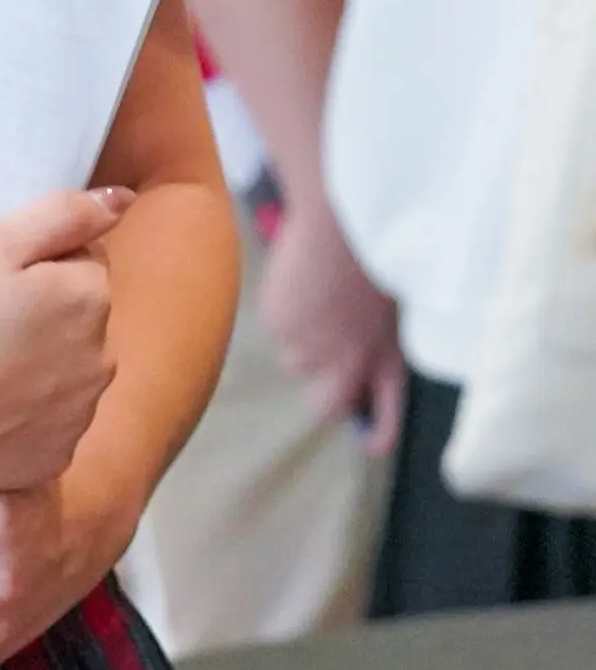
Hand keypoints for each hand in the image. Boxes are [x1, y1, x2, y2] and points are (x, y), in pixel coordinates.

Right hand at [0, 189, 124, 492]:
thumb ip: (64, 214)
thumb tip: (123, 199)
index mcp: (89, 299)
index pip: (83, 263)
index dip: (36, 265)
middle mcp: (101, 360)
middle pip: (80, 320)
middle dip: (44, 315)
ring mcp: (80, 415)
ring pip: (67, 372)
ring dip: (37, 364)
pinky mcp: (55, 458)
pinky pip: (49, 423)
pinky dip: (24, 414)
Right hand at [260, 193, 404, 452]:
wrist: (341, 225)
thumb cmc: (379, 253)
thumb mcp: (394, 302)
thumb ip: (379, 334)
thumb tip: (364, 353)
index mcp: (387, 356)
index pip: (388, 411)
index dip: (380, 433)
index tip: (372, 444)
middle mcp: (349, 363)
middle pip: (325, 406)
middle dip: (324, 394)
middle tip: (322, 367)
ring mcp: (310, 347)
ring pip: (294, 361)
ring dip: (299, 341)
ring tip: (311, 301)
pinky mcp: (280, 324)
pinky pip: (275, 328)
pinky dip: (282, 311)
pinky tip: (296, 283)